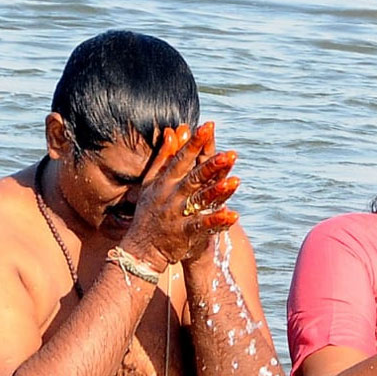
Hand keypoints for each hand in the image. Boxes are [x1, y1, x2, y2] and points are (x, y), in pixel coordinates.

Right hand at [122, 122, 239, 267]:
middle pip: (194, 178)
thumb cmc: (148, 212)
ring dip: (218, 192)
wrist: (140, 248)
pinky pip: (203, 226)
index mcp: (164, 181)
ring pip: (200, 200)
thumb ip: (163, 157)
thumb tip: (172, 130)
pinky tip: (233, 215)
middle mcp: (171, 196)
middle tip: (231, 155)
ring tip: (236, 182)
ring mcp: (177, 215)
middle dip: (212, 166)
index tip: (208, 127)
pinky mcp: (184, 233)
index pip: (181, 159)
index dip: (195, 143)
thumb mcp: (151, 182)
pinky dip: (217, 221)